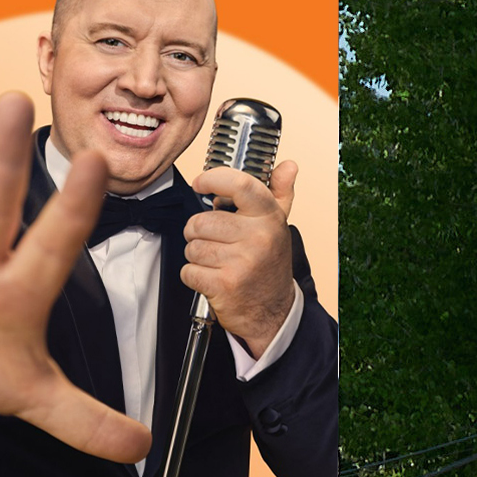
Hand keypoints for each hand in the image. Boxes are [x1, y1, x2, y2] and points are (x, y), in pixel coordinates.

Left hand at [180, 152, 302, 353]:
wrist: (273, 310)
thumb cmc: (268, 263)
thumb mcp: (276, 225)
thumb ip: (280, 193)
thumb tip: (288, 165)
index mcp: (269, 217)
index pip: (239, 184)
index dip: (213, 179)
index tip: (200, 183)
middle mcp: (258, 237)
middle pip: (200, 221)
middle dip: (198, 232)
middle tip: (215, 242)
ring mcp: (241, 261)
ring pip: (191, 246)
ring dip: (197, 256)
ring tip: (218, 261)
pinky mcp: (224, 284)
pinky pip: (188, 270)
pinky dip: (194, 276)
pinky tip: (212, 277)